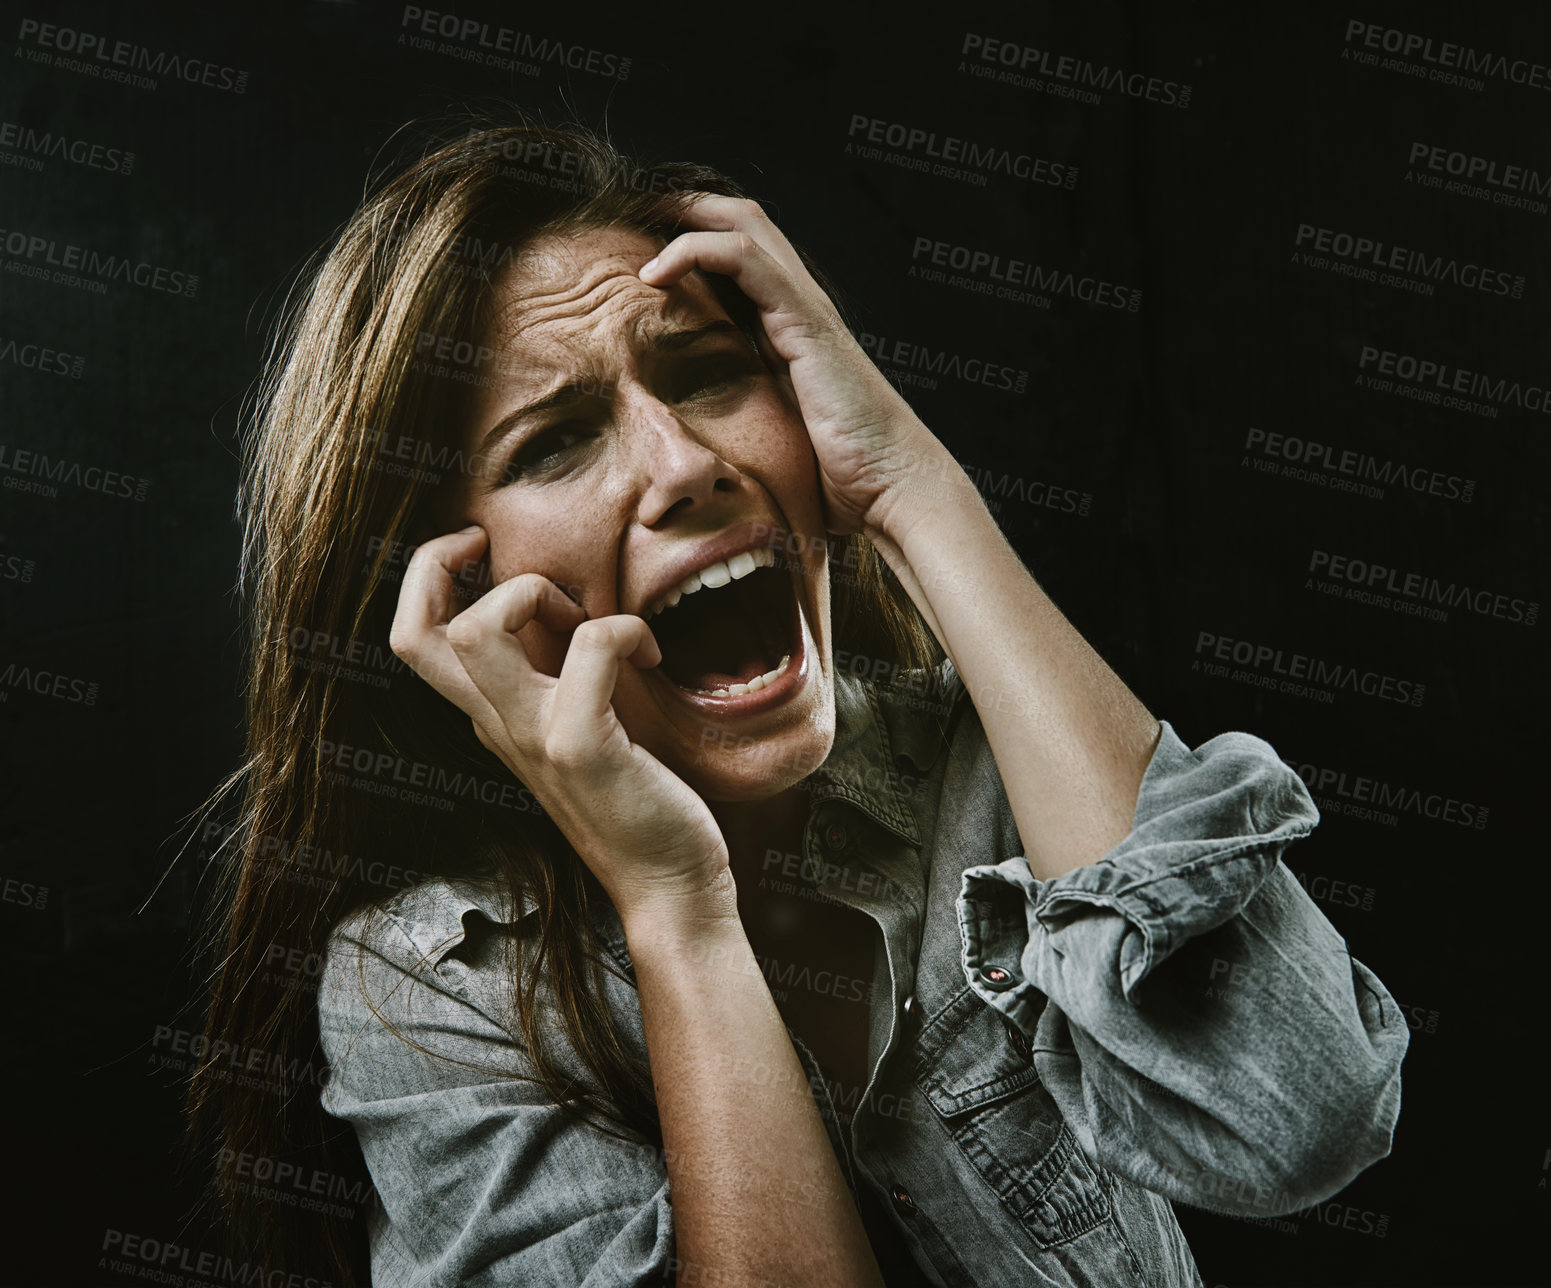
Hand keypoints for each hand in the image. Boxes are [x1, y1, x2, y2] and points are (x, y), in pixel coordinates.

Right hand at [388, 526, 735, 923]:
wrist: (669, 887)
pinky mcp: (580, 748)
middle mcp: (497, 726)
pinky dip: (626, 629)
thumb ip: (557, 683)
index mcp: (492, 718)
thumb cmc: (638, 805)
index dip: (426, 577)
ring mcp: (533, 738)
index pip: (414, 641)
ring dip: (529, 591)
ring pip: (476, 631)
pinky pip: (591, 645)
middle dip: (436, 563)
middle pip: (413, 634)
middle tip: (491, 550)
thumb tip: (570, 614)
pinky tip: (650, 654)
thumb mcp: (576, 733)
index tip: (480, 553)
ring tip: (578, 614)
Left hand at [639, 194, 944, 539]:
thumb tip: (693, 469)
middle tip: (631, 209)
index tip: (635, 250)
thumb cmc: (840, 483)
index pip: (737, 259)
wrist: (890, 489)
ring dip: (684, 216)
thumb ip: (739, 435)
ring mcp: (804, 310)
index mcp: (787, 333)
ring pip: (743, 226)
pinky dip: (695, 250)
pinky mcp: (804, 320)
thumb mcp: (772, 448)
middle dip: (684, 208)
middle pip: (741, 224)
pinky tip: (654, 273)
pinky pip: (744, 259)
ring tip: (635, 219)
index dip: (690, 241)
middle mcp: (798, 310)